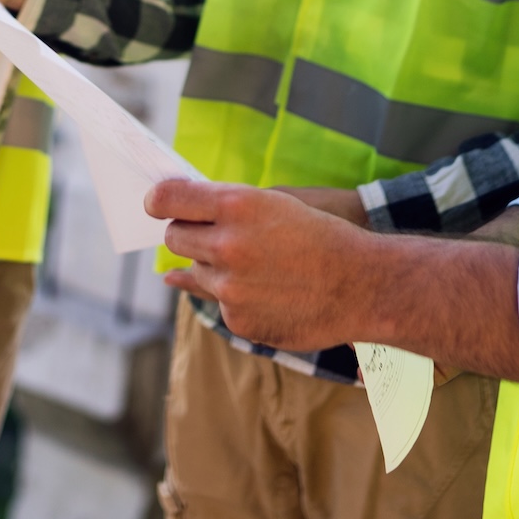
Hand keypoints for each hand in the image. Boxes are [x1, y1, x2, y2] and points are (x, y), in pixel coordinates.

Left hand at [149, 180, 380, 351]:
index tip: (157, 204)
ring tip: (260, 266)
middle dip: (189, 234)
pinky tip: (270, 292)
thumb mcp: (275, 204)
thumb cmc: (320, 235)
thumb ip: (225, 207)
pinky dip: (237, 297)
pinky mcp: (237, 320)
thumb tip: (181, 212)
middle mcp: (227, 246)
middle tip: (215, 235)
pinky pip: (219, 303)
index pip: (168, 198)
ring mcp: (229, 288)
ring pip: (196, 272)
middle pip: (175, 237)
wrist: (361, 284)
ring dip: (216, 267)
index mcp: (236, 206)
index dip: (158, 200)